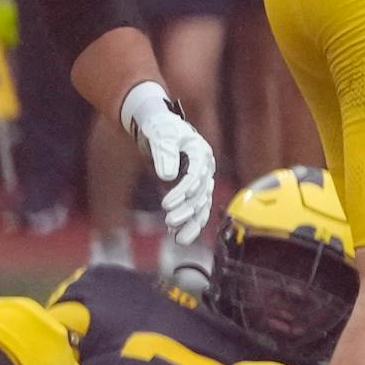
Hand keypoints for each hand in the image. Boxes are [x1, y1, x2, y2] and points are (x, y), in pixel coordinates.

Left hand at [119, 82, 215, 241]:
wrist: (158, 126)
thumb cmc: (159, 126)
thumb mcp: (160, 134)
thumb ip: (164, 153)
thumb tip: (168, 176)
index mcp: (201, 152)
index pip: (197, 175)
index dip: (184, 191)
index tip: (166, 204)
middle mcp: (205, 168)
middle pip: (201, 194)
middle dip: (186, 210)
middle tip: (169, 221)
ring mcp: (201, 179)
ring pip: (201, 205)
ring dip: (191, 222)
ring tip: (179, 239)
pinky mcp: (193, 188)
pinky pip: (196, 208)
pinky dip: (189, 221)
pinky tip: (178, 234)